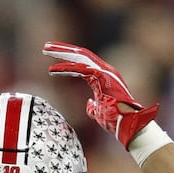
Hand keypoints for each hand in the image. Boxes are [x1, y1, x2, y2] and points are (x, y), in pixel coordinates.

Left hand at [43, 41, 158, 147]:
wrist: (128, 125)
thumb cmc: (115, 121)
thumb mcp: (99, 112)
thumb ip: (93, 106)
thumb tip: (88, 104)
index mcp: (103, 77)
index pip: (83, 62)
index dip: (67, 58)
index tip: (52, 58)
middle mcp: (105, 71)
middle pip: (80, 55)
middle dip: (62, 49)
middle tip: (46, 46)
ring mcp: (105, 73)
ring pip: (80, 57)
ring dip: (61, 53)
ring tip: (45, 49)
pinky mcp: (103, 78)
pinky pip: (81, 69)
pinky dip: (66, 68)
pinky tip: (52, 69)